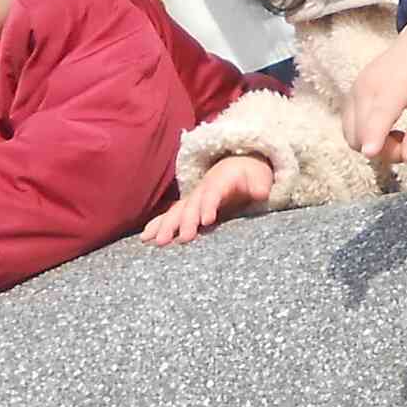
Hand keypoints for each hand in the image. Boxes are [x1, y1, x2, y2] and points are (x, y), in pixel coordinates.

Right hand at [144, 153, 276, 243]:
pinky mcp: (188, 207)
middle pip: (191, 205)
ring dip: (166, 226)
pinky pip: (170, 215)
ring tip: (155, 241)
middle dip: (185, 222)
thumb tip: (261, 192)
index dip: (209, 206)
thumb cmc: (251, 176)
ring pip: (177, 211)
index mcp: (220, 182)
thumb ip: (260, 186)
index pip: (213, 194)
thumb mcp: (260, 178)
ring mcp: (193, 198)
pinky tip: (144, 238)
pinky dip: (157, 225)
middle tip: (182, 239)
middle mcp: (202, 190)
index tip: (206, 221)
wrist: (237, 165)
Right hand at [346, 16, 406, 164]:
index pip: (379, 114)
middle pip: (362, 136)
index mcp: (393, 85)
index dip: (374, 136)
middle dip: (386, 151)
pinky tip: (389, 127)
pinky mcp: (351, 96)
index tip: (370, 152)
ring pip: (352, 136)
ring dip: (376, 146)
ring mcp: (355, 90)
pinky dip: (367, 137)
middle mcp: (366, 86)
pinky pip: (350, 129)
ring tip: (402, 133)